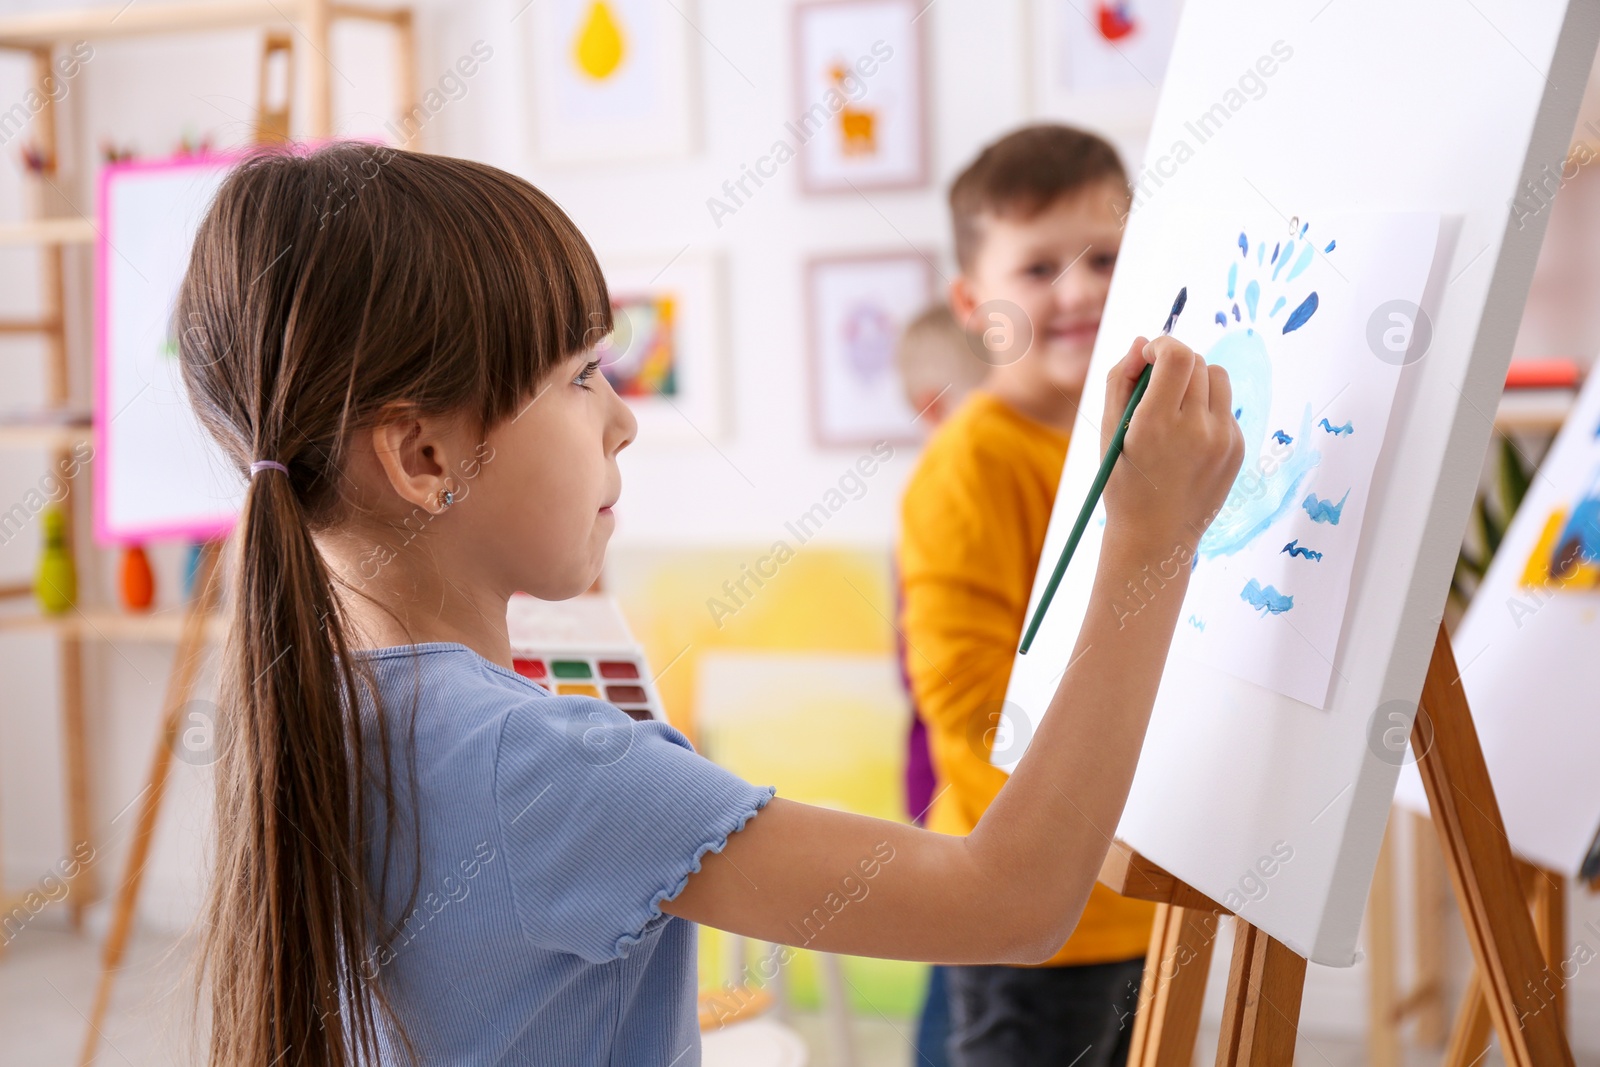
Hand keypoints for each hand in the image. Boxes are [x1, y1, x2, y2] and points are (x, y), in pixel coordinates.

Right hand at [1100, 335, 1243, 557]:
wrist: (1156, 538)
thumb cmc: (1124, 483)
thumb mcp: (1109, 432)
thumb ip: (1119, 380)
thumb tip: (1142, 342)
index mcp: (1157, 424)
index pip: (1177, 355)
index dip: (1161, 345)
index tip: (1148, 357)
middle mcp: (1196, 429)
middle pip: (1196, 361)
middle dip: (1173, 363)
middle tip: (1155, 388)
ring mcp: (1223, 439)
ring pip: (1217, 377)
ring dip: (1195, 380)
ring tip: (1175, 408)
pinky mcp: (1237, 448)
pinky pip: (1225, 406)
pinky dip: (1206, 408)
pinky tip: (1187, 438)